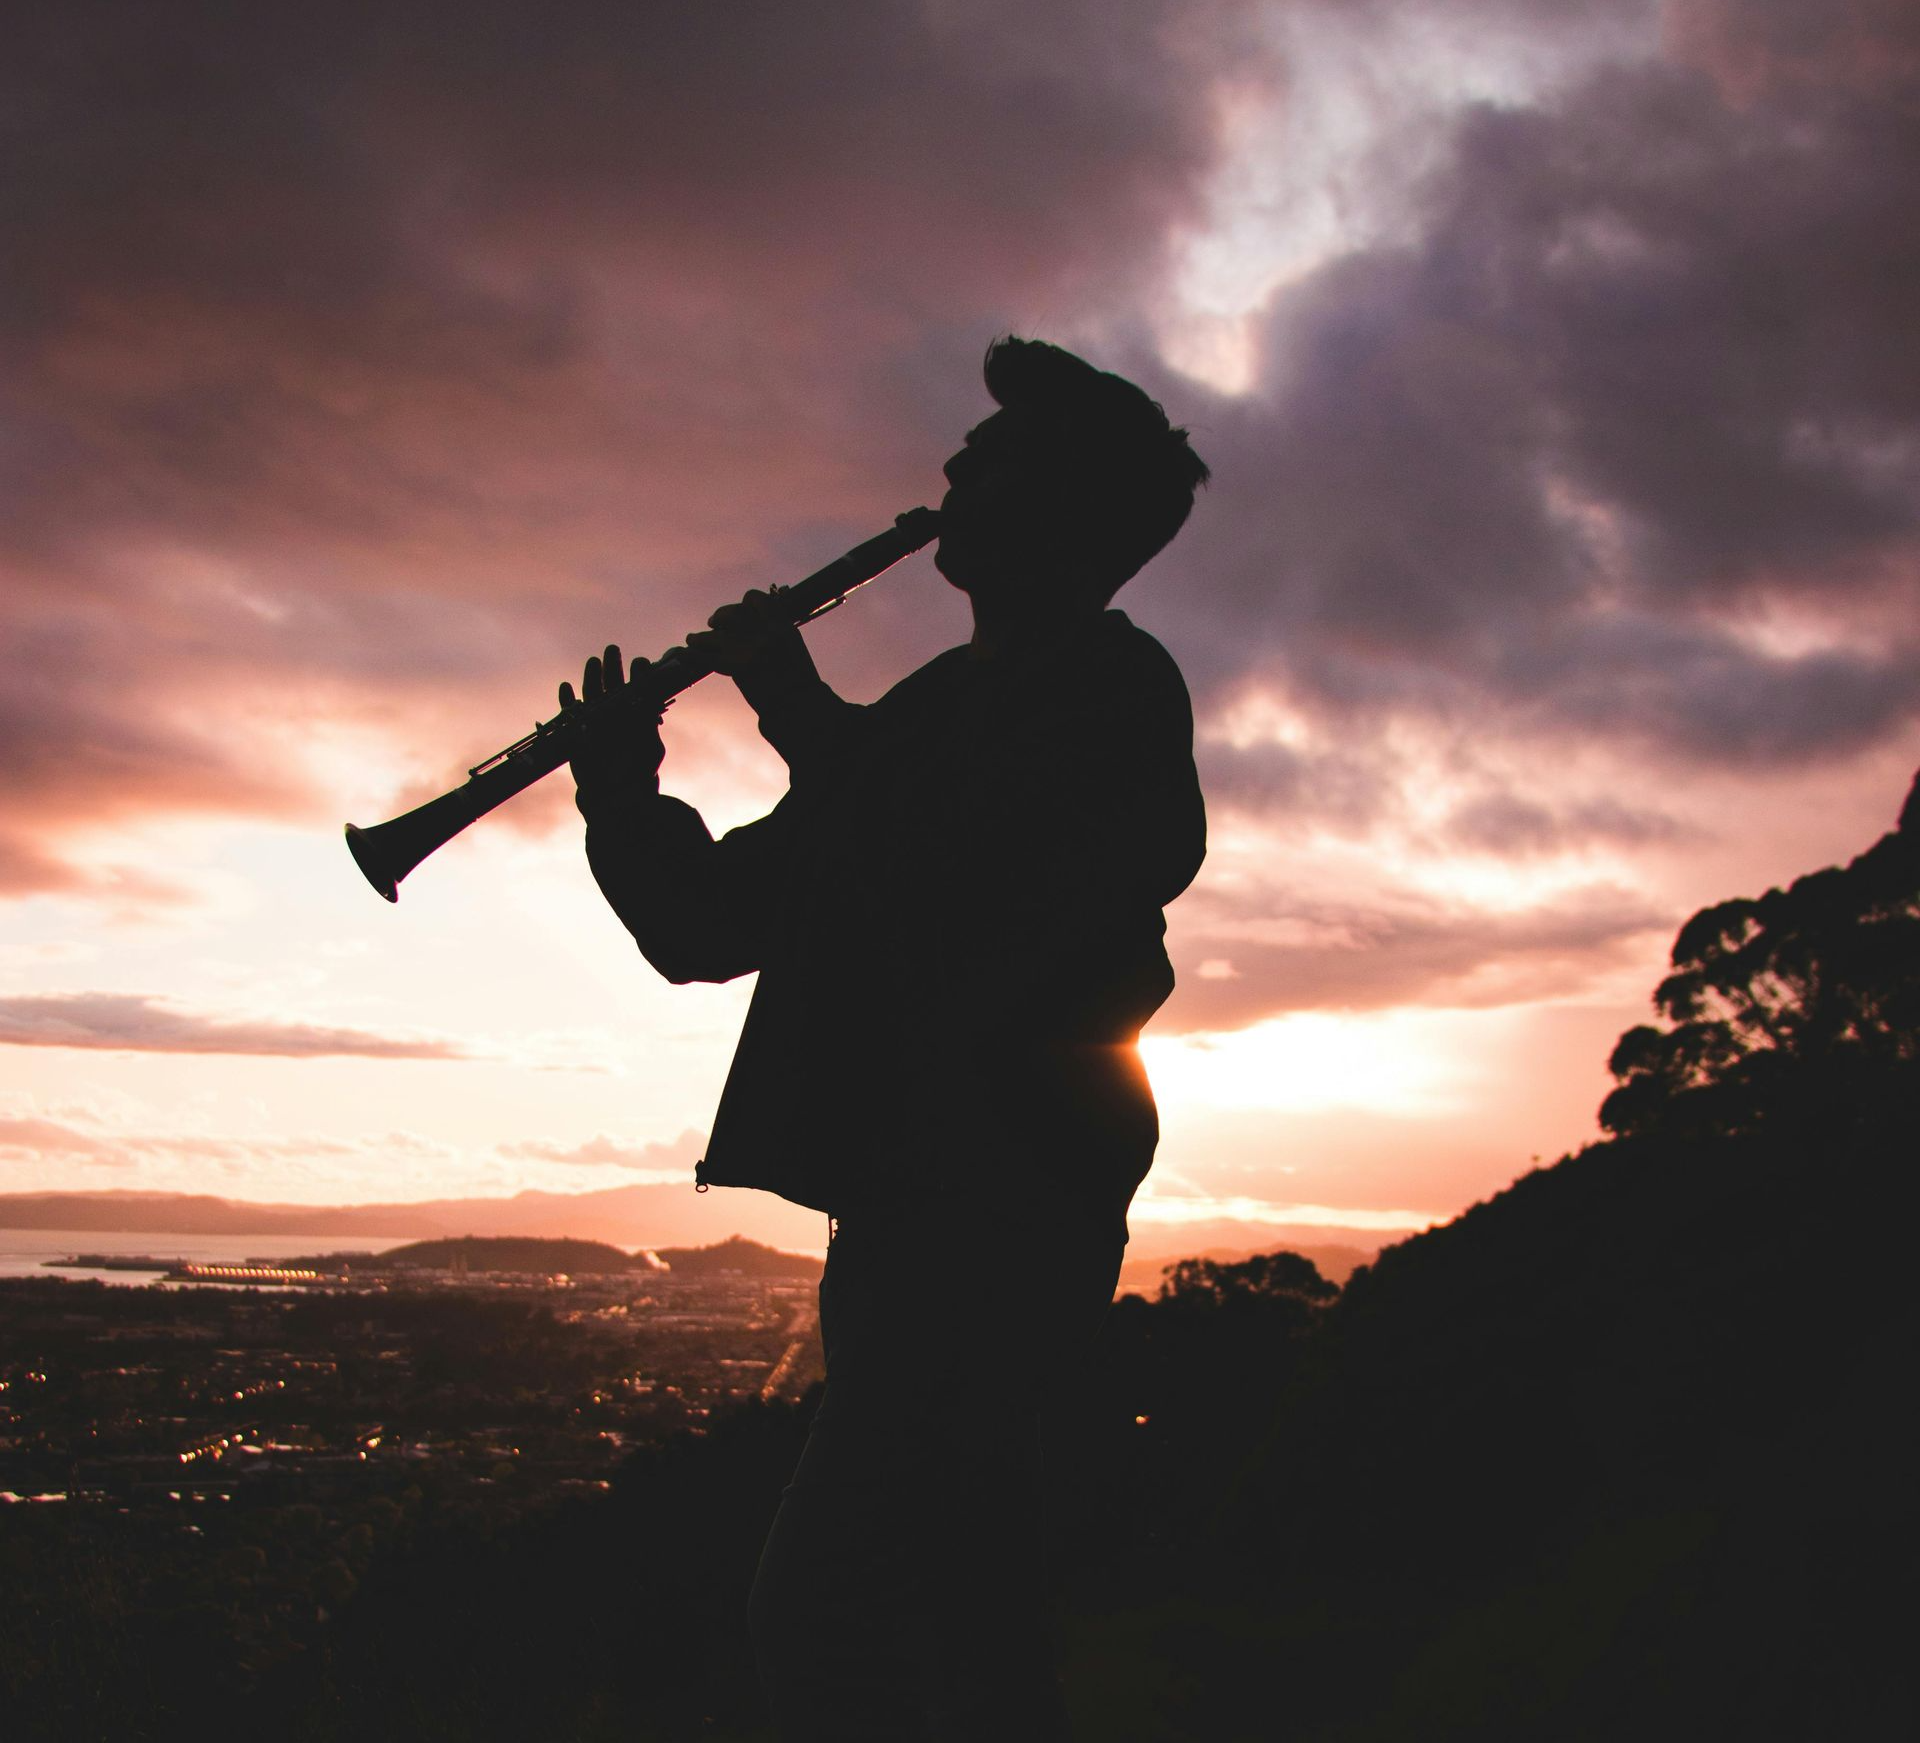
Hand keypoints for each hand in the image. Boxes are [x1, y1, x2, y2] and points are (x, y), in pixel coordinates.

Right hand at [560, 644, 664, 803]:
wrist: (615, 794)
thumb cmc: (638, 772)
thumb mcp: (651, 749)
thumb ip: (649, 726)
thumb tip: (649, 703)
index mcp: (636, 714)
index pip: (638, 687)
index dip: (639, 674)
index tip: (641, 662)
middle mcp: (616, 713)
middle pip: (614, 684)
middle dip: (613, 666)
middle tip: (613, 649)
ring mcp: (596, 720)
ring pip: (593, 693)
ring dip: (593, 677)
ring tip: (594, 661)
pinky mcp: (578, 730)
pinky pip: (570, 713)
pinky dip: (567, 701)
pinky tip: (566, 687)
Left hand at [686, 589, 817, 713]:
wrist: (798, 706)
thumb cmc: (798, 681)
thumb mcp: (794, 647)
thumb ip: (772, 632)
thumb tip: (746, 625)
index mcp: (780, 625)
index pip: (754, 599)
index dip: (743, 603)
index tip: (739, 611)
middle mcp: (762, 633)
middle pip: (731, 614)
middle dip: (719, 616)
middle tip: (713, 623)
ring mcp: (748, 649)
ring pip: (713, 635)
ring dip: (699, 638)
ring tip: (692, 639)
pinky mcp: (734, 668)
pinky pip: (704, 657)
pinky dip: (690, 655)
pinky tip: (682, 654)